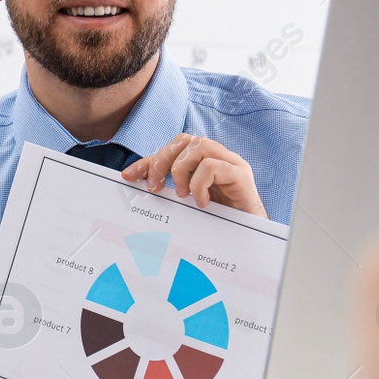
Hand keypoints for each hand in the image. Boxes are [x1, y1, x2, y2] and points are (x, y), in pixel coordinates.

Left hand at [122, 134, 266, 217]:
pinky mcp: (241, 174)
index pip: (171, 150)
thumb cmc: (220, 220)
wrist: (250, 237)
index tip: (127, 176)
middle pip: (184, 140)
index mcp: (203, 162)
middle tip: (154, 187)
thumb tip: (138, 185)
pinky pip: (213, 165)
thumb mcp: (187, 203)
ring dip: (181, 170)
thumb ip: (169, 190)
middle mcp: (217, 157)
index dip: (147, 161)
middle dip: (162, 162)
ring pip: (198, 145)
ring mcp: (231, 163)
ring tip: (182, 194)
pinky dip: (200, 183)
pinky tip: (201, 202)